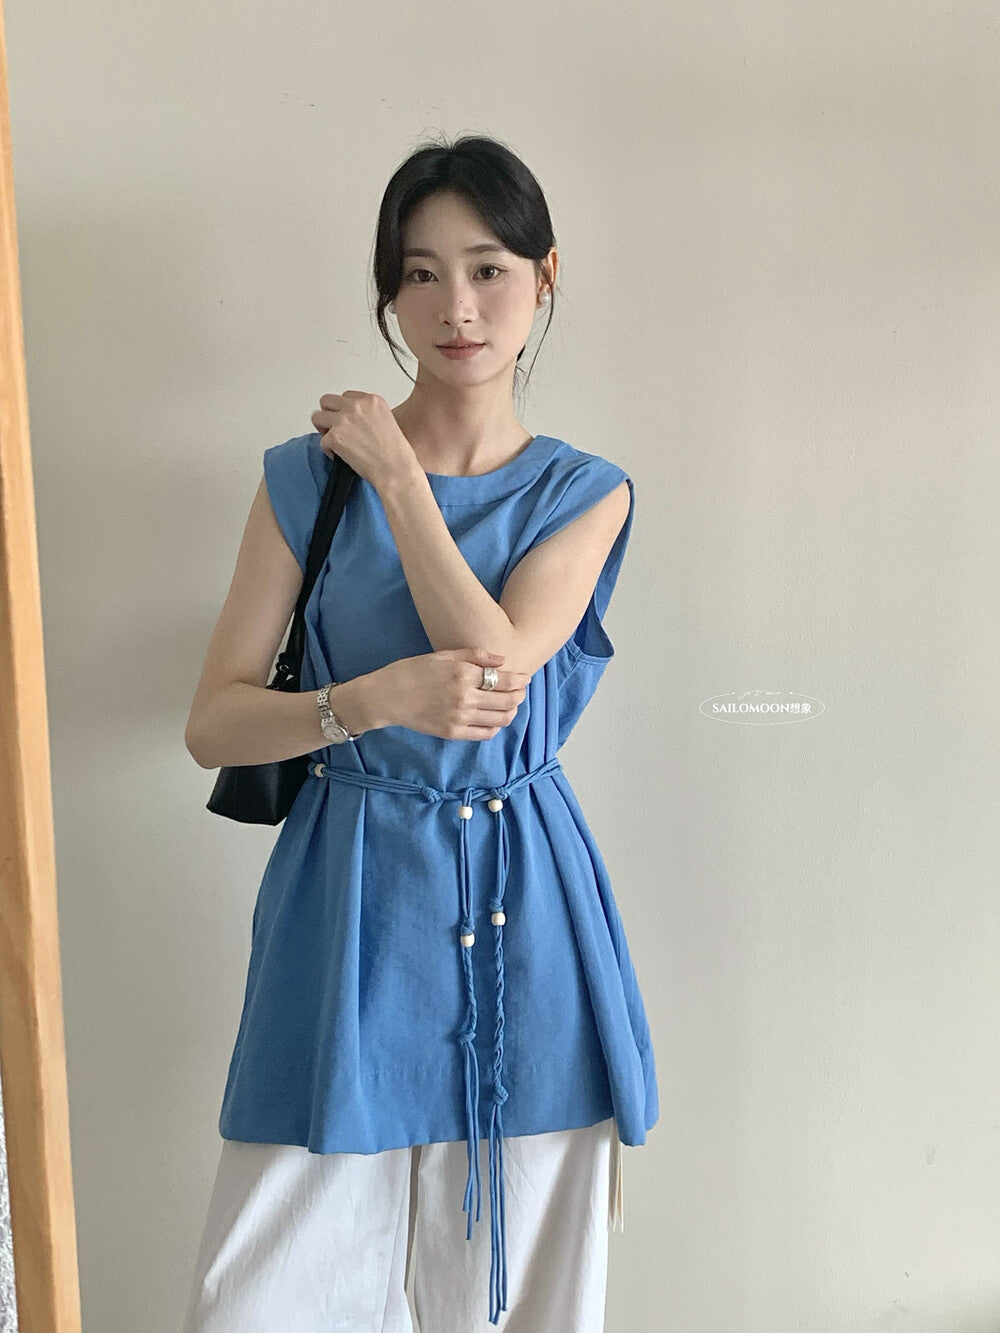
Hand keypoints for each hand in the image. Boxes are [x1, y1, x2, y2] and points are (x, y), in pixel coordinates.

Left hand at [310, 391, 417, 489]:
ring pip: (317, 417)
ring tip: (333, 441)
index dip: (343, 410)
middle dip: (327, 415)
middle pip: (327, 401)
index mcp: (372, 400)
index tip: (347, 422)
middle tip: (333, 429)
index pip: (346, 396)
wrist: (395, 469)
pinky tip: (340, 456)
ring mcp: (344, 420)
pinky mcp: (335, 436)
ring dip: (323, 429)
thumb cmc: (395, 453)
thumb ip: (368, 415)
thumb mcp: (387, 421)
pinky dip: (328, 451)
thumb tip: (352, 421)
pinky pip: (321, 441)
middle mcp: (357, 406)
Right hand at [370, 648, 529, 740]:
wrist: (385, 697)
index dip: (519, 679)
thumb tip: (502, 661)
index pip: (503, 679)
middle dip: (519, 695)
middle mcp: (464, 697)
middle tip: (520, 691)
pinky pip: (485, 734)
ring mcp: (459, 718)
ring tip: (509, 705)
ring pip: (500, 719)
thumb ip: (474, 656)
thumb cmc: (411, 671)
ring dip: (511, 711)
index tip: (524, 678)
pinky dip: (495, 727)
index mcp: (462, 674)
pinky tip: (493, 719)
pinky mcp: (453, 733)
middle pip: (507, 700)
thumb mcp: (442, 655)